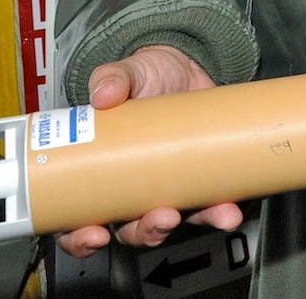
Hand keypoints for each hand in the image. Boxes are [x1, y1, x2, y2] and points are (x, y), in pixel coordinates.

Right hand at [53, 45, 244, 257]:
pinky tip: (227, 210)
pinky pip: (206, 206)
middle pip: (128, 229)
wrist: (186, 67)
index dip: (80, 237)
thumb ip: (112, 78)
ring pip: (169, 224)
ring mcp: (164, 188)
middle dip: (144, 232)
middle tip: (158, 220)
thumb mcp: (125, 73)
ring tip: (197, 214)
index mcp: (97, 174)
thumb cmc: (145, 78)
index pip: (78, 220)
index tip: (93, 234)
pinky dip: (218, 213)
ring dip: (185, 226)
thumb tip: (105, 94)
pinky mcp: (196, 181)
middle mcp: (129, 190)